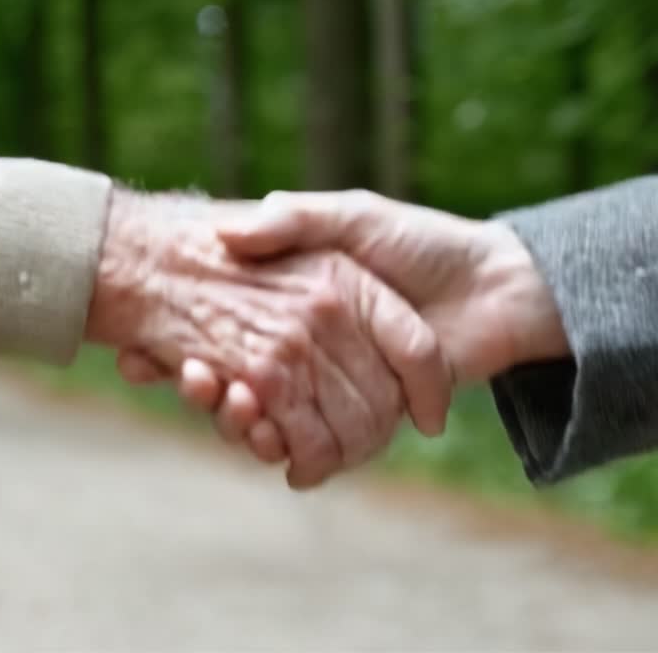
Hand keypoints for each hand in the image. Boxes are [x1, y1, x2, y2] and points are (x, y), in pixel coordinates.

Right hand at [119, 190, 567, 450]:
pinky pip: (309, 437)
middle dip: (210, 384)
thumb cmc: (424, 243)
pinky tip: (248, 424)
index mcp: (310, 297)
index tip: (158, 348)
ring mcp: (338, 380)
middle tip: (176, 373)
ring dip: (233, 414)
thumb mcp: (350, 215)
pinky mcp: (365, 414)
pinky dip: (276, 442)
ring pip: (270, 413)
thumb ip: (293, 219)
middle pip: (251, 378)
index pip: (239, 328)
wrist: (499, 285)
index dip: (199, 340)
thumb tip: (226, 231)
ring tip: (202, 390)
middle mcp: (319, 342)